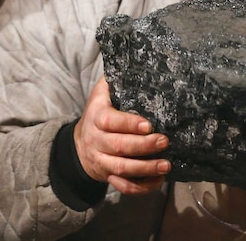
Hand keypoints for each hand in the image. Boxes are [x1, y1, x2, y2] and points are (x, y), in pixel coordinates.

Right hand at [74, 78, 170, 194]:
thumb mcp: (101, 93)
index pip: (110, 121)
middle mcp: (96, 141)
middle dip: (143, 147)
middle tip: (165, 141)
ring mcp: (101, 161)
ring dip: (145, 169)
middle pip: (119, 147)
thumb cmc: (99, 112)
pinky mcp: (107, 176)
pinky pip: (123, 186)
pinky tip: (158, 181)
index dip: (129, 124)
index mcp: (96, 117)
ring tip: (166, 165)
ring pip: (121, 169)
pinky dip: (141, 187)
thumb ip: (114, 80)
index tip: (148, 125)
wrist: (79, 143)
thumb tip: (132, 58)